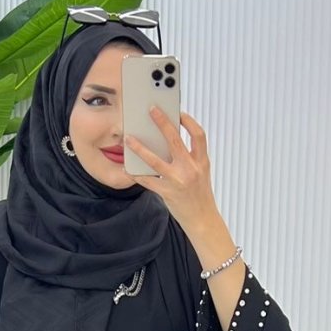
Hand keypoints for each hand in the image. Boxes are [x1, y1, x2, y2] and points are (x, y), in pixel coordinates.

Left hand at [123, 108, 217, 233]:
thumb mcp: (201, 173)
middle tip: (152, 110)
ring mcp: (178, 181)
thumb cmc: (200, 196)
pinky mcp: (167, 193)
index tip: (179, 112)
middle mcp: (191, 168)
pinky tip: (127, 168)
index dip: (189, 121)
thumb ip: (189, 157)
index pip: (198, 135)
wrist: (203, 220)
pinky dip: (136, 174)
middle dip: (162, 122)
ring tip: (129, 139)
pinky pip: (148, 180)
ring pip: (155, 160)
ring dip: (140, 148)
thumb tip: (170, 142)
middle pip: (175, 140)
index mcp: (202, 161)